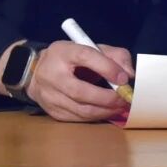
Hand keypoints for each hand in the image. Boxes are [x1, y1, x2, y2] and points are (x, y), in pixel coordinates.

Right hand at [0, 40, 133, 122]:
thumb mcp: (92, 48)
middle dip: (107, 99)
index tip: (124, 79)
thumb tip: (129, 75)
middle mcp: (52, 74)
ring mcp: (49, 95)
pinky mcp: (51, 111)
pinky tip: (106, 112)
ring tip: (120, 107)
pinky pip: (76, 118)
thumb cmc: (71, 58)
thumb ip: (114, 55)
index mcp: (64, 52)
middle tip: (125, 99)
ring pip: (79, 109)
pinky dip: (95, 117)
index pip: (86, 57)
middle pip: (80, 91)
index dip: (107, 68)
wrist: (36, 71)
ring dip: (104, 111)